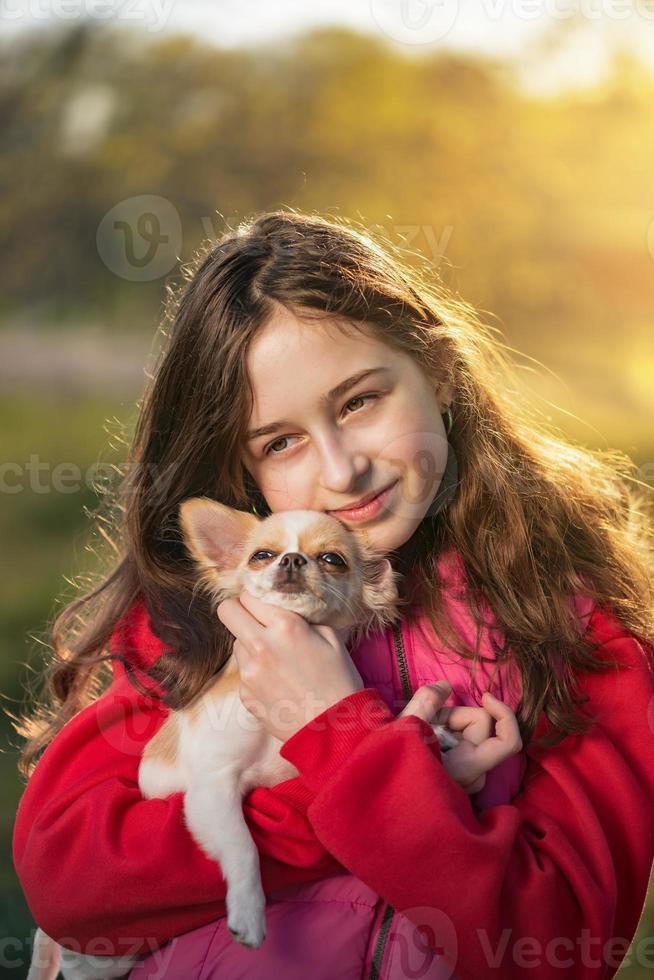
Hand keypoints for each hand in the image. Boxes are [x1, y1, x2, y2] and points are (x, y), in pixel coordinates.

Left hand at [216, 590, 363, 742]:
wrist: (333, 729)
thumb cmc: (339, 681)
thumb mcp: (331, 637)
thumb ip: (303, 619)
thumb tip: (285, 612)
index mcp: (284, 626)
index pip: (248, 596)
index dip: (256, 599)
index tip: (264, 606)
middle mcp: (260, 645)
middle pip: (227, 612)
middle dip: (238, 611)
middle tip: (255, 621)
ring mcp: (249, 672)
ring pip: (235, 644)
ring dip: (250, 645)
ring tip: (276, 660)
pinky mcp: (245, 694)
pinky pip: (243, 672)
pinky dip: (256, 673)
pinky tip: (278, 683)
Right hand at [399, 684, 522, 793]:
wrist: (375, 800)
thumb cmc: (390, 764)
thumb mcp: (404, 726)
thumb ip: (427, 700)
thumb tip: (446, 685)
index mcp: (467, 767)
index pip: (508, 742)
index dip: (503, 713)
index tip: (484, 696)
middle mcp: (473, 779)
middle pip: (481, 730)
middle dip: (456, 717)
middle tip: (425, 722)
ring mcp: (467, 783)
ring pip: (471, 739)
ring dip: (450, 729)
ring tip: (420, 736)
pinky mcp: (459, 782)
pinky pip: (464, 750)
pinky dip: (449, 740)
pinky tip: (426, 746)